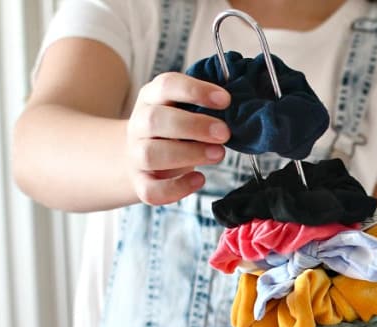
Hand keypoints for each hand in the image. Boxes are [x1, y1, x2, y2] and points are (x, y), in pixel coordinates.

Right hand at [127, 72, 230, 204]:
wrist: (142, 157)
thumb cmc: (173, 130)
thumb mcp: (184, 109)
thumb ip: (204, 106)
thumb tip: (241, 108)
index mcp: (151, 98)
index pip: (166, 85)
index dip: (195, 90)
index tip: (225, 100)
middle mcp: (139, 124)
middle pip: (154, 120)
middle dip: (193, 125)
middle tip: (224, 133)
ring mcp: (135, 155)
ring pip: (151, 154)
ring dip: (188, 154)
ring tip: (219, 154)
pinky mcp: (140, 183)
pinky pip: (151, 190)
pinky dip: (177, 188)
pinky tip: (200, 180)